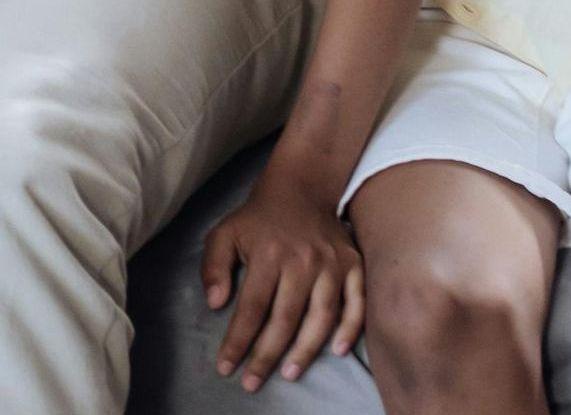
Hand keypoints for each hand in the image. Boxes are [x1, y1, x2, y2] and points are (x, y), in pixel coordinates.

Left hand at [202, 163, 364, 391]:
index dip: (238, 340)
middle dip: (267, 355)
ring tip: (288, 373)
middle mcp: (302, 260)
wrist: (300, 187)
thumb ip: (213, 267)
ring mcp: (331, 263)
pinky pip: (357, 303)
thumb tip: (216, 304)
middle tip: (252, 382)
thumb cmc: (258, 218)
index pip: (251, 307)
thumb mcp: (225, 233)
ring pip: (320, 317)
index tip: (226, 366)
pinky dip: (349, 328)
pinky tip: (337, 351)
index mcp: (268, 253)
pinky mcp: (353, 264)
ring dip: (305, 350)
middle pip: (284, 318)